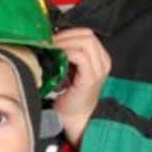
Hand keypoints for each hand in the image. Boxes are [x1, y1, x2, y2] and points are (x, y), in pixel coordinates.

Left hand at [52, 27, 111, 146]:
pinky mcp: (91, 78)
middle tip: (49, 42)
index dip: (68, 32)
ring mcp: (99, 70)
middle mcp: (102, 62)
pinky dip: (67, 52)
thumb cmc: (69, 97)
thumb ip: (66, 56)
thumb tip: (49, 41)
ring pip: (85, 42)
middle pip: (87, 34)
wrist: (75, 119)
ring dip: (65, 42)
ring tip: (51, 48)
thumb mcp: (68, 71)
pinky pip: (81, 56)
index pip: (86, 34)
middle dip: (65, 35)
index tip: (51, 37)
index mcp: (99, 58)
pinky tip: (56, 57)